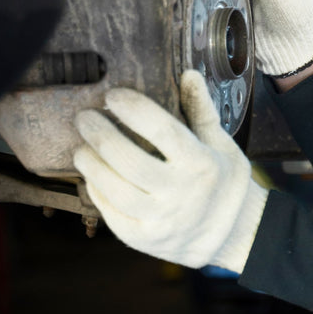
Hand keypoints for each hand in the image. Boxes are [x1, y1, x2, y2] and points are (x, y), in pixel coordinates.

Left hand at [73, 71, 267, 273]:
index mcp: (200, 163)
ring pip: (117, 191)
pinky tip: (91, 176)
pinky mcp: (145, 239)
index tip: (113, 95)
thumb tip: (188, 74)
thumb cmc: (223, 179)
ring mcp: (162, 219)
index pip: (163, 131)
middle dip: (102, 136)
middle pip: (132, 162)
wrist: (231, 233)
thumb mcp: (221, 143)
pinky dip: (98, 193)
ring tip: (81, 148)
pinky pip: (113, 215)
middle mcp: (181, 192)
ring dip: (93, 166)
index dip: (135, 110)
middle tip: (85, 118)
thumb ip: (201, 109)